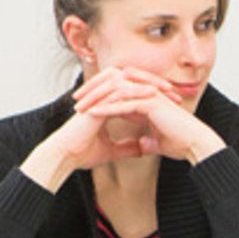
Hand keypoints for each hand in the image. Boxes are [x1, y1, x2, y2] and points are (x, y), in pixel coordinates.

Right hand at [49, 67, 177, 165]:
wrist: (64, 157)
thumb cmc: (82, 153)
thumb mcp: (111, 151)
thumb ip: (127, 148)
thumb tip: (143, 149)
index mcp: (106, 104)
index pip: (132, 93)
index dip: (152, 96)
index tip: (171, 103)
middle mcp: (102, 97)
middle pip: (131, 80)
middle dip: (153, 83)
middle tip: (173, 91)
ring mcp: (98, 97)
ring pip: (127, 81)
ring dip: (148, 83)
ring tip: (167, 89)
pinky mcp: (95, 102)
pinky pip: (118, 90)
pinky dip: (136, 90)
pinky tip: (152, 93)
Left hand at [75, 67, 224, 163]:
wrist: (196, 144)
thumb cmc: (181, 143)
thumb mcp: (159, 142)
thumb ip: (149, 140)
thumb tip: (142, 145)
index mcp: (148, 98)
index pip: (118, 91)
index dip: (100, 96)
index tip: (84, 106)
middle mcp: (147, 93)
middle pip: (113, 85)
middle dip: (93, 91)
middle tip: (76, 101)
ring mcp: (149, 96)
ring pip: (116, 91)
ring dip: (96, 98)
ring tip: (80, 108)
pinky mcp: (151, 104)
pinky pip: (123, 103)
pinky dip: (107, 107)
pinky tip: (92, 113)